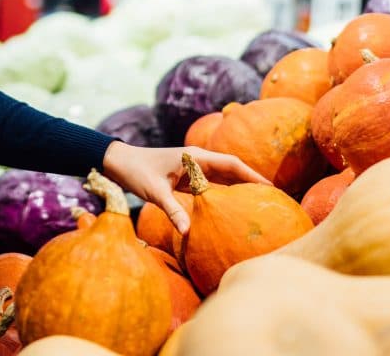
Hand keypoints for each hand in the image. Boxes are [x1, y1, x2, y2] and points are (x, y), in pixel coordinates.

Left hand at [101, 142, 269, 234]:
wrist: (118, 163)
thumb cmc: (135, 172)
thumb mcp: (154, 192)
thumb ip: (172, 210)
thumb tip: (188, 231)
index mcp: (194, 157)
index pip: (231, 164)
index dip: (251, 175)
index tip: (270, 187)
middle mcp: (197, 160)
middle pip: (231, 170)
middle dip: (251, 182)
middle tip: (272, 198)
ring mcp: (192, 169)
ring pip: (222, 178)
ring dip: (239, 188)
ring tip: (259, 203)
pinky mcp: (185, 178)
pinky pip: (210, 186)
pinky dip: (223, 194)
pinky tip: (232, 207)